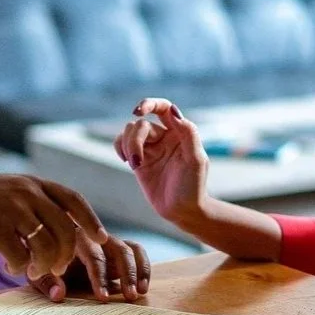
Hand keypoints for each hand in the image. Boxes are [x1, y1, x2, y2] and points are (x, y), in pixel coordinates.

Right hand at [0, 175, 107, 279]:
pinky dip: (20, 267)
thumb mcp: (15, 193)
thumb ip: (40, 204)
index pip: (73, 199)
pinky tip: (12, 266)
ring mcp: (11, 210)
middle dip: (68, 253)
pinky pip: (20, 256)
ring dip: (45, 264)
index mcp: (35, 184)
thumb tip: (73, 229)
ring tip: (34, 269)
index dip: (91, 220)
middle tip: (61, 267)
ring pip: (46, 244)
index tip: (102, 238)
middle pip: (65, 227)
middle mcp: (27, 193)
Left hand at [30, 234, 150, 302]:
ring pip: (128, 249)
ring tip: (138, 294)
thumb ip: (46, 283)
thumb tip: (59, 296)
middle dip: (125, 274)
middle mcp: (94, 236)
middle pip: (116, 250)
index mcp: (73, 239)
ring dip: (136, 271)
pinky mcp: (118, 246)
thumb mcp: (37, 273)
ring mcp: (107, 240)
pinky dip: (143, 267)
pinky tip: (144, 287)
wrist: (45, 248)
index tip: (104, 298)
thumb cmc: (42, 263)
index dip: (100, 277)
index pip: (93, 257)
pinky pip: (136, 251)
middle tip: (130, 296)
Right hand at [114, 98, 208, 221]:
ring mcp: (150, 147)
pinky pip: (122, 143)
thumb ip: (188, 133)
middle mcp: (164, 136)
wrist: (182, 210)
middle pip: (141, 124)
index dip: (150, 104)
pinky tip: (127, 161)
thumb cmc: (194, 186)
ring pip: (129, 131)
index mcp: (180, 131)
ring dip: (127, 146)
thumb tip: (173, 110)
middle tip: (136, 162)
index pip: (164, 108)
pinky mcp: (138, 159)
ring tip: (134, 165)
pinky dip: (119, 147)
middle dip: (135, 141)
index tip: (137, 111)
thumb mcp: (196, 160)